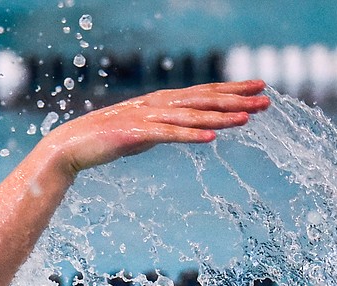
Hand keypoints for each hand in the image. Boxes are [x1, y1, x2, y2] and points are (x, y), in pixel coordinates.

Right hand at [43, 80, 269, 175]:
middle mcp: (157, 104)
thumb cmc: (105, 140)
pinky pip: (169, 135)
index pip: (204, 93)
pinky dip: (191, 136)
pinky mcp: (136, 134)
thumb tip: (186, 131)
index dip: (232, 89)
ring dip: (220, 117)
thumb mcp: (143, 131)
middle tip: (266, 100)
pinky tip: (211, 139)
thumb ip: (165, 128)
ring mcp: (147, 118)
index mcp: (161, 102)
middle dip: (236, 99)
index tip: (259, 88)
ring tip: (247, 119)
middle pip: (204, 100)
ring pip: (191, 116)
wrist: (70, 146)